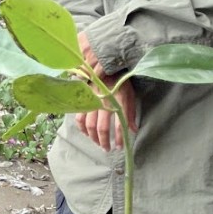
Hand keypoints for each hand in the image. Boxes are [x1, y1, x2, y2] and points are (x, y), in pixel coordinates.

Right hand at [74, 34, 137, 151]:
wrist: (105, 64)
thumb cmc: (120, 80)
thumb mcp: (129, 95)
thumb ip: (130, 113)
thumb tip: (133, 130)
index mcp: (118, 99)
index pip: (118, 123)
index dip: (119, 137)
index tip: (119, 146)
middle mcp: (103, 100)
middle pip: (101, 126)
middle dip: (104, 140)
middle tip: (107, 149)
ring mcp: (91, 99)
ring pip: (89, 124)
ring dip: (93, 137)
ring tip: (98, 144)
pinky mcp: (82, 98)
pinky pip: (79, 117)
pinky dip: (82, 127)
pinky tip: (87, 133)